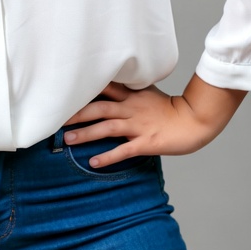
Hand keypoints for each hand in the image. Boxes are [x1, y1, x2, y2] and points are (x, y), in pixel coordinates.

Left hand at [62, 76, 245, 168]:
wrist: (194, 120)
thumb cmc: (169, 108)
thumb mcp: (146, 92)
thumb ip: (127, 90)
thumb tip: (107, 86)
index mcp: (131, 94)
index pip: (102, 87)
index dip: (82, 90)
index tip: (62, 92)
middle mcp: (131, 107)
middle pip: (98, 107)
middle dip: (76, 113)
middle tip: (56, 118)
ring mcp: (138, 125)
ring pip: (107, 127)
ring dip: (86, 134)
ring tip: (68, 140)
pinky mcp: (146, 142)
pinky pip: (123, 150)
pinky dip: (108, 156)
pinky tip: (94, 162)